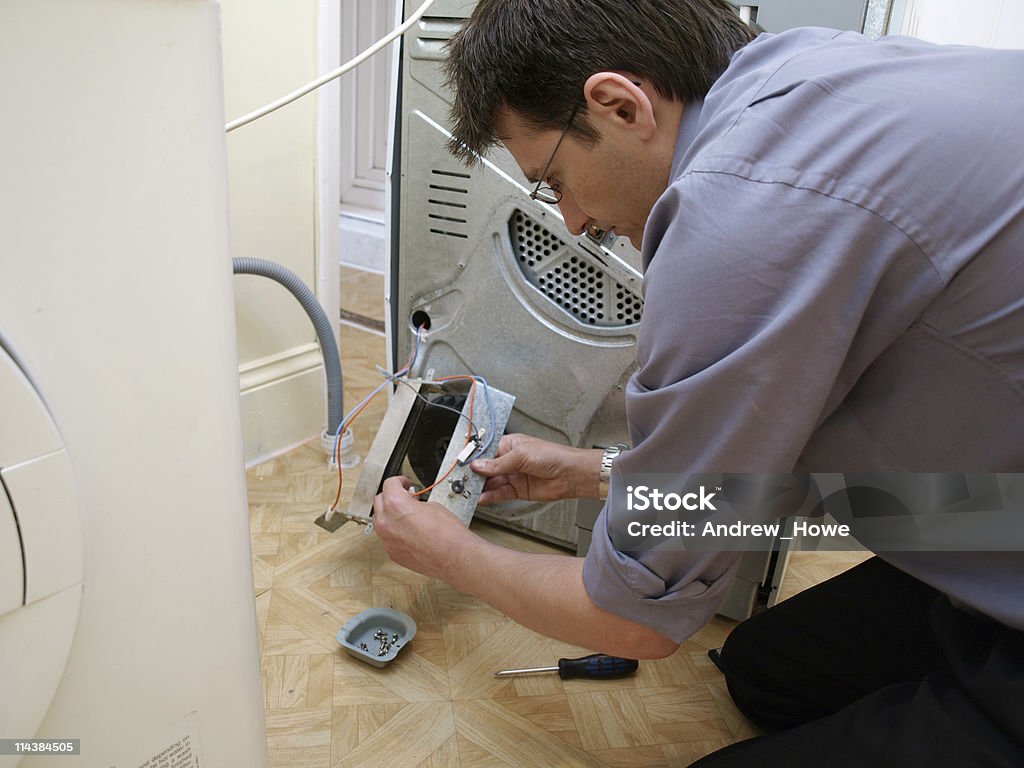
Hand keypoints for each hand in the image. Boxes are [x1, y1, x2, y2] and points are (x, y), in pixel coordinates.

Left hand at [372, 475, 474, 581]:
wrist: (454, 557)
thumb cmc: (447, 534)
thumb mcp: (433, 506)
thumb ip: (415, 503)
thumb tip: (412, 505)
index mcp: (395, 505)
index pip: (389, 484)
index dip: (399, 481)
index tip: (404, 484)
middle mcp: (387, 523)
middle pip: (380, 501)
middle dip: (391, 497)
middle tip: (404, 497)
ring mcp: (388, 540)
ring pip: (380, 521)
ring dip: (390, 515)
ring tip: (406, 515)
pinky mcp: (393, 553)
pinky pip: (387, 538)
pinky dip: (395, 532)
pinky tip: (408, 532)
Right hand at [470, 433, 602, 504]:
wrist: (571, 475)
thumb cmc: (553, 456)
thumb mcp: (521, 455)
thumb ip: (498, 463)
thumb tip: (479, 465)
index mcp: (509, 445)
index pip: (485, 452)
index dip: (473, 458)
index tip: (461, 464)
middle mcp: (510, 460)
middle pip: (486, 468)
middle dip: (474, 475)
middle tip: (461, 481)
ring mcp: (514, 475)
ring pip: (492, 482)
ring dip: (481, 487)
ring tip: (469, 491)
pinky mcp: (518, 490)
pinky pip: (500, 493)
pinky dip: (491, 496)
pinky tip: (482, 498)